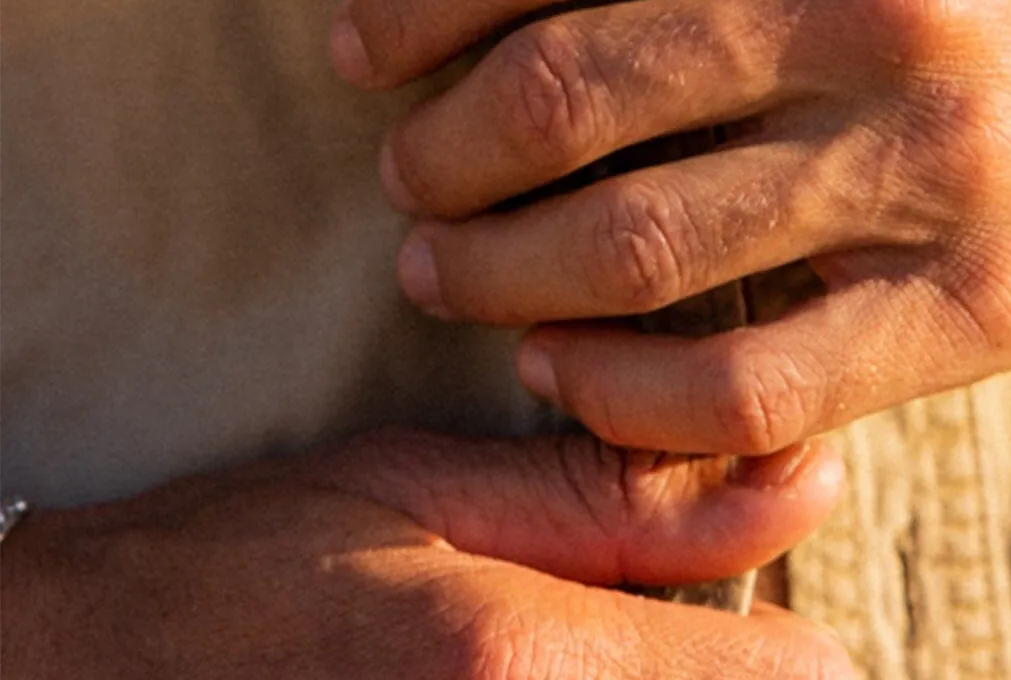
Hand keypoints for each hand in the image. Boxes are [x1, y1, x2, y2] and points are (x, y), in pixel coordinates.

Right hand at [0, 428, 847, 677]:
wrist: (77, 675)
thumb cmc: (247, 567)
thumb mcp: (430, 491)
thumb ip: (620, 501)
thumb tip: (806, 480)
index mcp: (530, 668)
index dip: (783, 637)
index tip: (740, 605)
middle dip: (718, 679)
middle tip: (646, 633)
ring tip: (569, 654)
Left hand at [335, 0, 1010, 453]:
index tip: (368, 43)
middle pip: (569, 88)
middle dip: (440, 147)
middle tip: (406, 172)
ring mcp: (936, 152)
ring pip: (636, 243)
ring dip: (496, 271)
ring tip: (449, 269)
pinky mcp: (981, 299)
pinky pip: (746, 381)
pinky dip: (616, 389)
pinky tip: (565, 366)